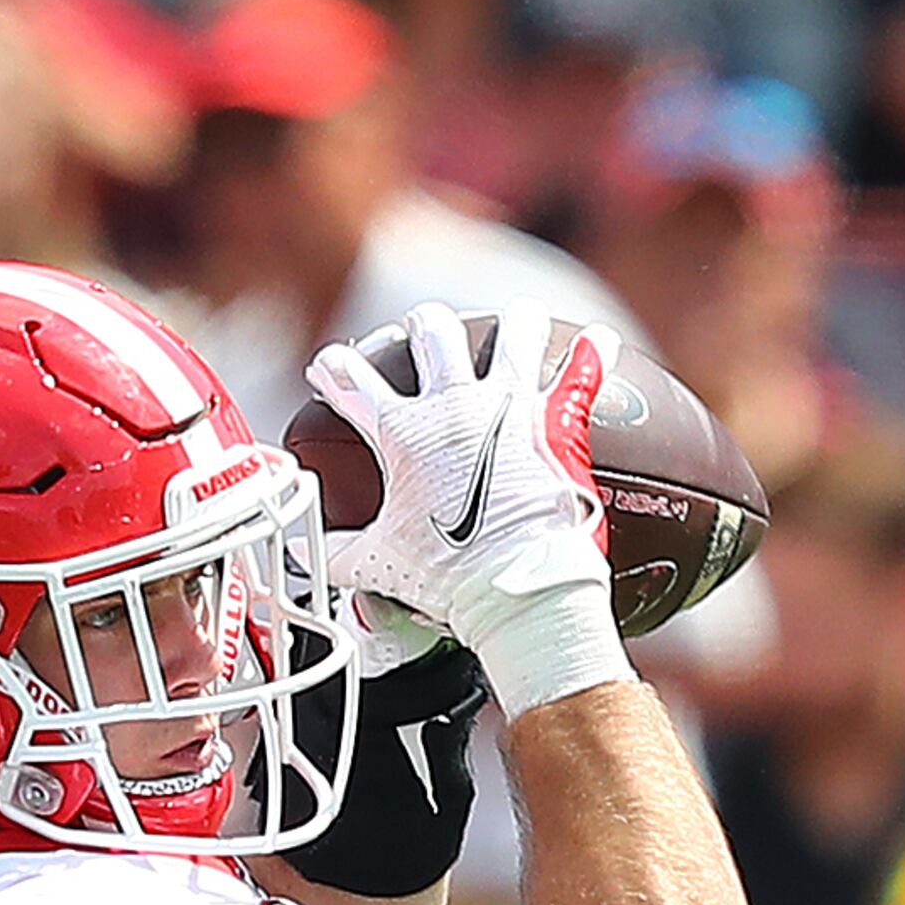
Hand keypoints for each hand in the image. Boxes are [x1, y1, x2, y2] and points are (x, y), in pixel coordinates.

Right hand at [301, 303, 624, 720]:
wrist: (513, 586)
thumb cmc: (449, 575)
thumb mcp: (379, 564)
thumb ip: (338, 552)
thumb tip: (307, 555)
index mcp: (405, 435)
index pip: (354, 385)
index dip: (334, 370)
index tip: (328, 367)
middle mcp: (455, 406)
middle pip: (432, 334)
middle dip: (422, 326)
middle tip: (421, 329)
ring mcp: (508, 406)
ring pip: (511, 332)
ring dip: (513, 322)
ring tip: (517, 318)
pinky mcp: (556, 421)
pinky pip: (580, 372)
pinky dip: (590, 354)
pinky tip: (596, 340)